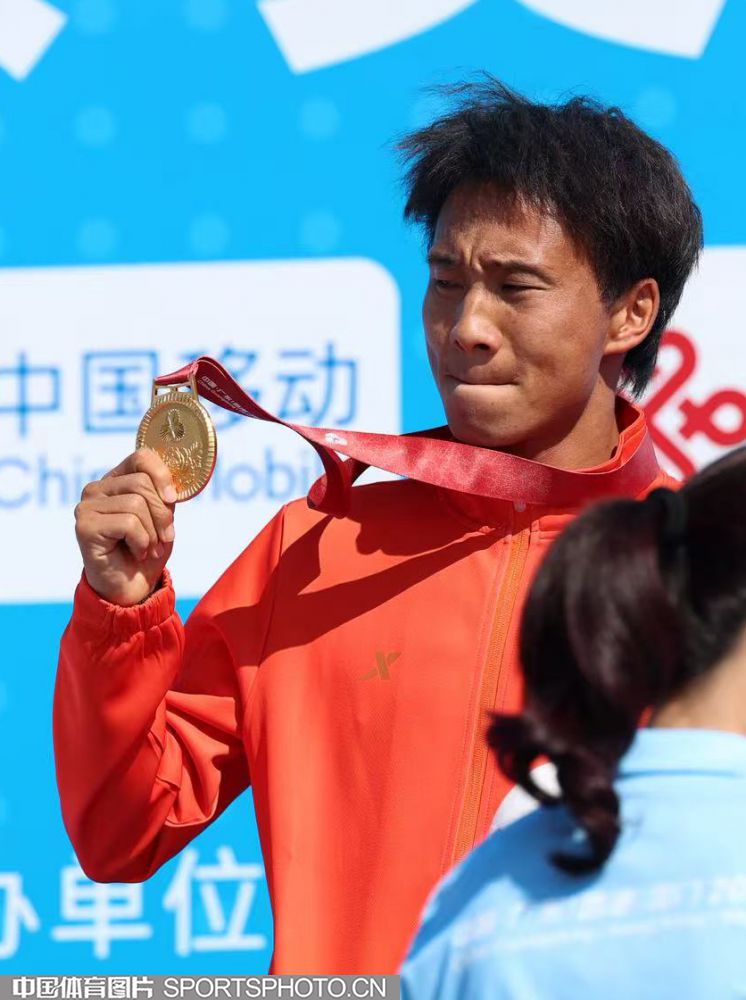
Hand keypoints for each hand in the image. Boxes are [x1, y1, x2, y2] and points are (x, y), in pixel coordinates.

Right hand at [74, 449, 176, 605]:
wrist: (132, 588)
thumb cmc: (148, 550)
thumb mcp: (162, 517)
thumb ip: (163, 495)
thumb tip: (172, 483)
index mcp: (116, 480)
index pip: (141, 457)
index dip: (162, 474)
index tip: (173, 498)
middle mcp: (97, 488)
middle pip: (142, 483)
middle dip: (162, 514)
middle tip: (164, 537)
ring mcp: (86, 506)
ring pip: (136, 504)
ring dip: (152, 532)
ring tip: (148, 548)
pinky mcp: (84, 526)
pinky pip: (128, 523)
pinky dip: (141, 542)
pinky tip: (135, 552)